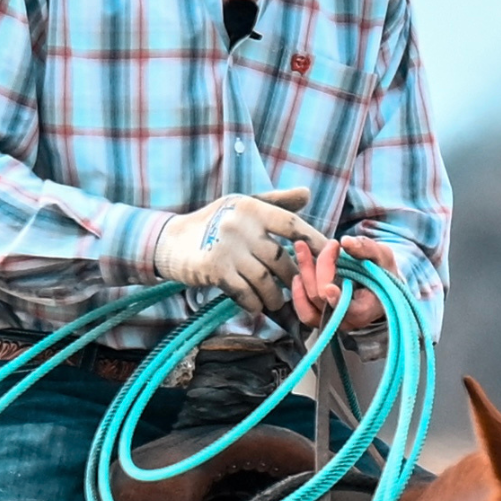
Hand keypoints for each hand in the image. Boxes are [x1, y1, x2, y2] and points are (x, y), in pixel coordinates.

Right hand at [147, 186, 320, 315]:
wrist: (170, 241)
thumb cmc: (213, 223)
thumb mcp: (242, 206)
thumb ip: (276, 202)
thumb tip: (307, 193)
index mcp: (251, 208)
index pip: (291, 224)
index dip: (314, 241)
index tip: (330, 256)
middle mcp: (240, 225)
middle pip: (281, 259)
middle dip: (294, 278)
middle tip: (301, 291)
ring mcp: (226, 248)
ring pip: (265, 280)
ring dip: (275, 296)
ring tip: (277, 302)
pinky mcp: (214, 269)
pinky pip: (244, 292)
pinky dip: (253, 303)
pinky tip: (255, 307)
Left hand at [291, 234, 399, 334]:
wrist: (380, 288)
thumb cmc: (383, 272)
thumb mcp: (383, 256)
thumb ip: (366, 248)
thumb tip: (346, 241)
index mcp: (365, 309)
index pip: (348, 310)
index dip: (337, 299)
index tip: (330, 287)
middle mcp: (347, 320)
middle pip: (323, 297)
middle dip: (321, 266)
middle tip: (330, 244)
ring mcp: (332, 321)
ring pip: (309, 303)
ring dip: (304, 273)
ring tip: (302, 249)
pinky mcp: (321, 318)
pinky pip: (304, 312)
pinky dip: (298, 292)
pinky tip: (299, 274)